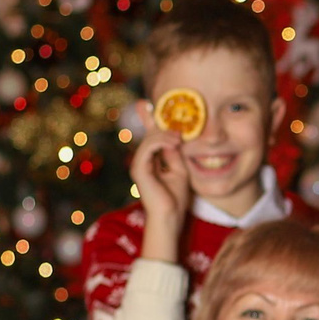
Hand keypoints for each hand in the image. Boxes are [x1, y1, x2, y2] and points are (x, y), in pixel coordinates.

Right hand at [129, 117, 192, 259]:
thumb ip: (174, 152)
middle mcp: (142, 161)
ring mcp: (139, 165)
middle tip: (179, 129)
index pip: (149, 135)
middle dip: (160, 124)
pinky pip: (147, 148)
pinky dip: (160, 142)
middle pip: (149, 134)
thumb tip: (174, 135)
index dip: (147, 119)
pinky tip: (174, 144)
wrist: (170, 216)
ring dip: (165, 135)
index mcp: (151, 160)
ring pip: (149, 139)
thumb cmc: (176, 197)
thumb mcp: (179, 168)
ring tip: (179, 139)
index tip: (145, 103)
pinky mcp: (139, 169)